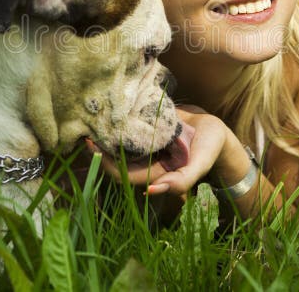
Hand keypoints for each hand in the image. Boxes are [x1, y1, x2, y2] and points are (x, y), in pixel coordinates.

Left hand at [90, 105, 249, 196]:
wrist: (216, 130)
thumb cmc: (209, 149)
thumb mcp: (200, 164)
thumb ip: (181, 181)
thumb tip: (151, 191)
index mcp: (153, 172)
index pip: (122, 174)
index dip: (105, 163)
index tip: (91, 146)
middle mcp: (145, 160)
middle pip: (113, 159)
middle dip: (97, 149)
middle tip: (82, 131)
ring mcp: (144, 144)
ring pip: (116, 143)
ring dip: (103, 134)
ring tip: (87, 118)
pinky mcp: (146, 127)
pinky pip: (126, 127)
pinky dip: (115, 120)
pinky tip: (104, 108)